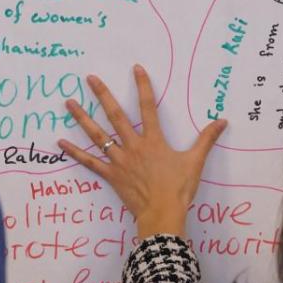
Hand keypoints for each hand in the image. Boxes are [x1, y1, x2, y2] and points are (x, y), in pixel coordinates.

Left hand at [57, 66, 226, 238]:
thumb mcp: (195, 162)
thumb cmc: (179, 189)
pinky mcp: (111, 176)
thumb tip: (222, 122)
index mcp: (153, 141)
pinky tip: (60, 142)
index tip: (136, 69)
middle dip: (102, 95)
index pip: (148, 107)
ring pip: (97, 135)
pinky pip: (89, 162)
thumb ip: (207, 140)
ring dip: (82, 118)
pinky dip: (75, 153)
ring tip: (68, 103)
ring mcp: (119, 161)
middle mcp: (133, 146)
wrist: (162, 214)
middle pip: (115, 115)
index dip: (143, 87)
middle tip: (89, 78)